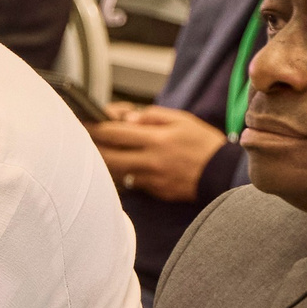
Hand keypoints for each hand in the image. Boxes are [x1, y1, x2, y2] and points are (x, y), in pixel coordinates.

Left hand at [90, 106, 230, 201]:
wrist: (223, 173)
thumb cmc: (203, 143)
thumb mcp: (181, 120)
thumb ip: (152, 117)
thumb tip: (127, 118)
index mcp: (156, 138)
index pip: (115, 132)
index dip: (95, 126)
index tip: (85, 122)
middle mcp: (151, 160)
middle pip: (108, 156)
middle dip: (92, 147)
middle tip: (83, 139)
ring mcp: (152, 178)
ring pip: (116, 172)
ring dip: (105, 162)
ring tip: (99, 152)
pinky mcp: (156, 191)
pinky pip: (132, 183)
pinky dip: (124, 174)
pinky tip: (122, 166)